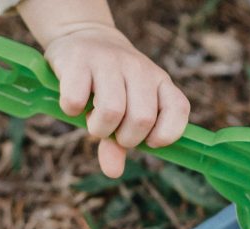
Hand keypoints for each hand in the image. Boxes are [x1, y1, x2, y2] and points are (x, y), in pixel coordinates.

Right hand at [42, 25, 189, 177]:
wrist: (83, 36)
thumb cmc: (107, 83)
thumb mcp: (122, 108)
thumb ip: (120, 142)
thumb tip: (113, 172)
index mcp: (159, 81)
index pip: (178, 109)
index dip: (166, 134)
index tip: (149, 142)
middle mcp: (138, 69)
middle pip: (142, 119)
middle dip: (125, 138)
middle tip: (113, 131)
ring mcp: (109, 62)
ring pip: (112, 111)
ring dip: (98, 128)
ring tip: (93, 120)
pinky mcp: (78, 60)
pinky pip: (76, 100)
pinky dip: (71, 110)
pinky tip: (72, 104)